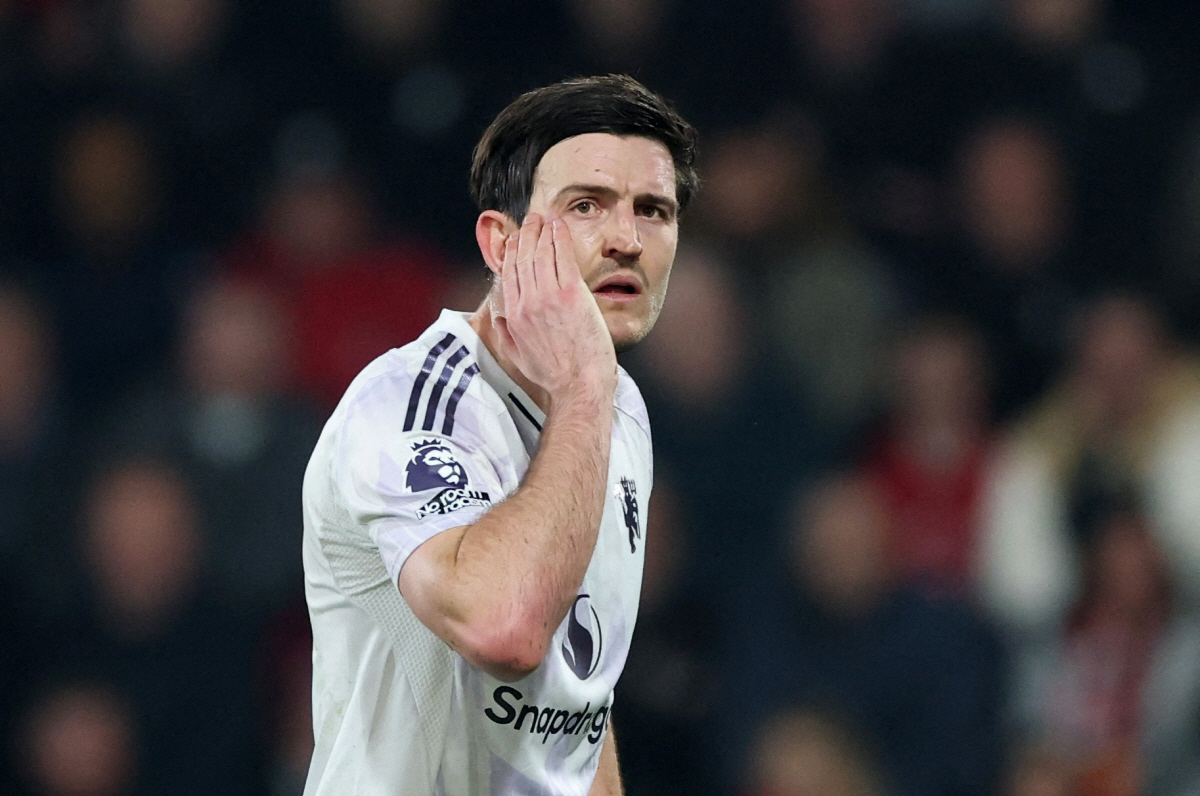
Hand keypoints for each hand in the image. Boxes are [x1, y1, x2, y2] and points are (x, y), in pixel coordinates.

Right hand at [496, 213, 616, 401]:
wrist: (579, 386)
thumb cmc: (554, 376)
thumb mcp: (519, 358)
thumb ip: (505, 335)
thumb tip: (497, 319)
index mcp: (513, 317)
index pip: (509, 273)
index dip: (512, 251)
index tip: (517, 239)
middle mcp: (526, 303)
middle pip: (522, 258)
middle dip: (525, 234)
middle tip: (531, 220)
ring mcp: (548, 297)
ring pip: (540, 253)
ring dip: (542, 230)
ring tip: (545, 217)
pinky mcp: (571, 295)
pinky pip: (562, 256)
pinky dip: (559, 237)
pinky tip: (559, 225)